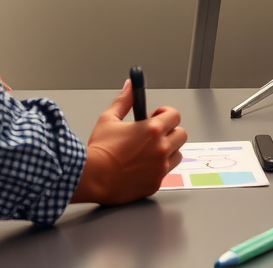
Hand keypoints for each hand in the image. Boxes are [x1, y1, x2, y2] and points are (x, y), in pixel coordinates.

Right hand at [71, 81, 186, 204]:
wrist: (91, 178)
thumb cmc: (99, 150)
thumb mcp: (109, 119)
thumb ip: (124, 101)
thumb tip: (130, 87)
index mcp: (152, 129)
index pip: (175, 115)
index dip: (166, 114)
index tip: (157, 116)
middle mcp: (161, 148)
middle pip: (181, 135)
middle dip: (170, 132)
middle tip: (155, 134)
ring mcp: (160, 168)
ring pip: (177, 154)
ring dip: (168, 150)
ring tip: (150, 151)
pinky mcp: (155, 184)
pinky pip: (165, 172)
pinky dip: (158, 168)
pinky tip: (143, 166)